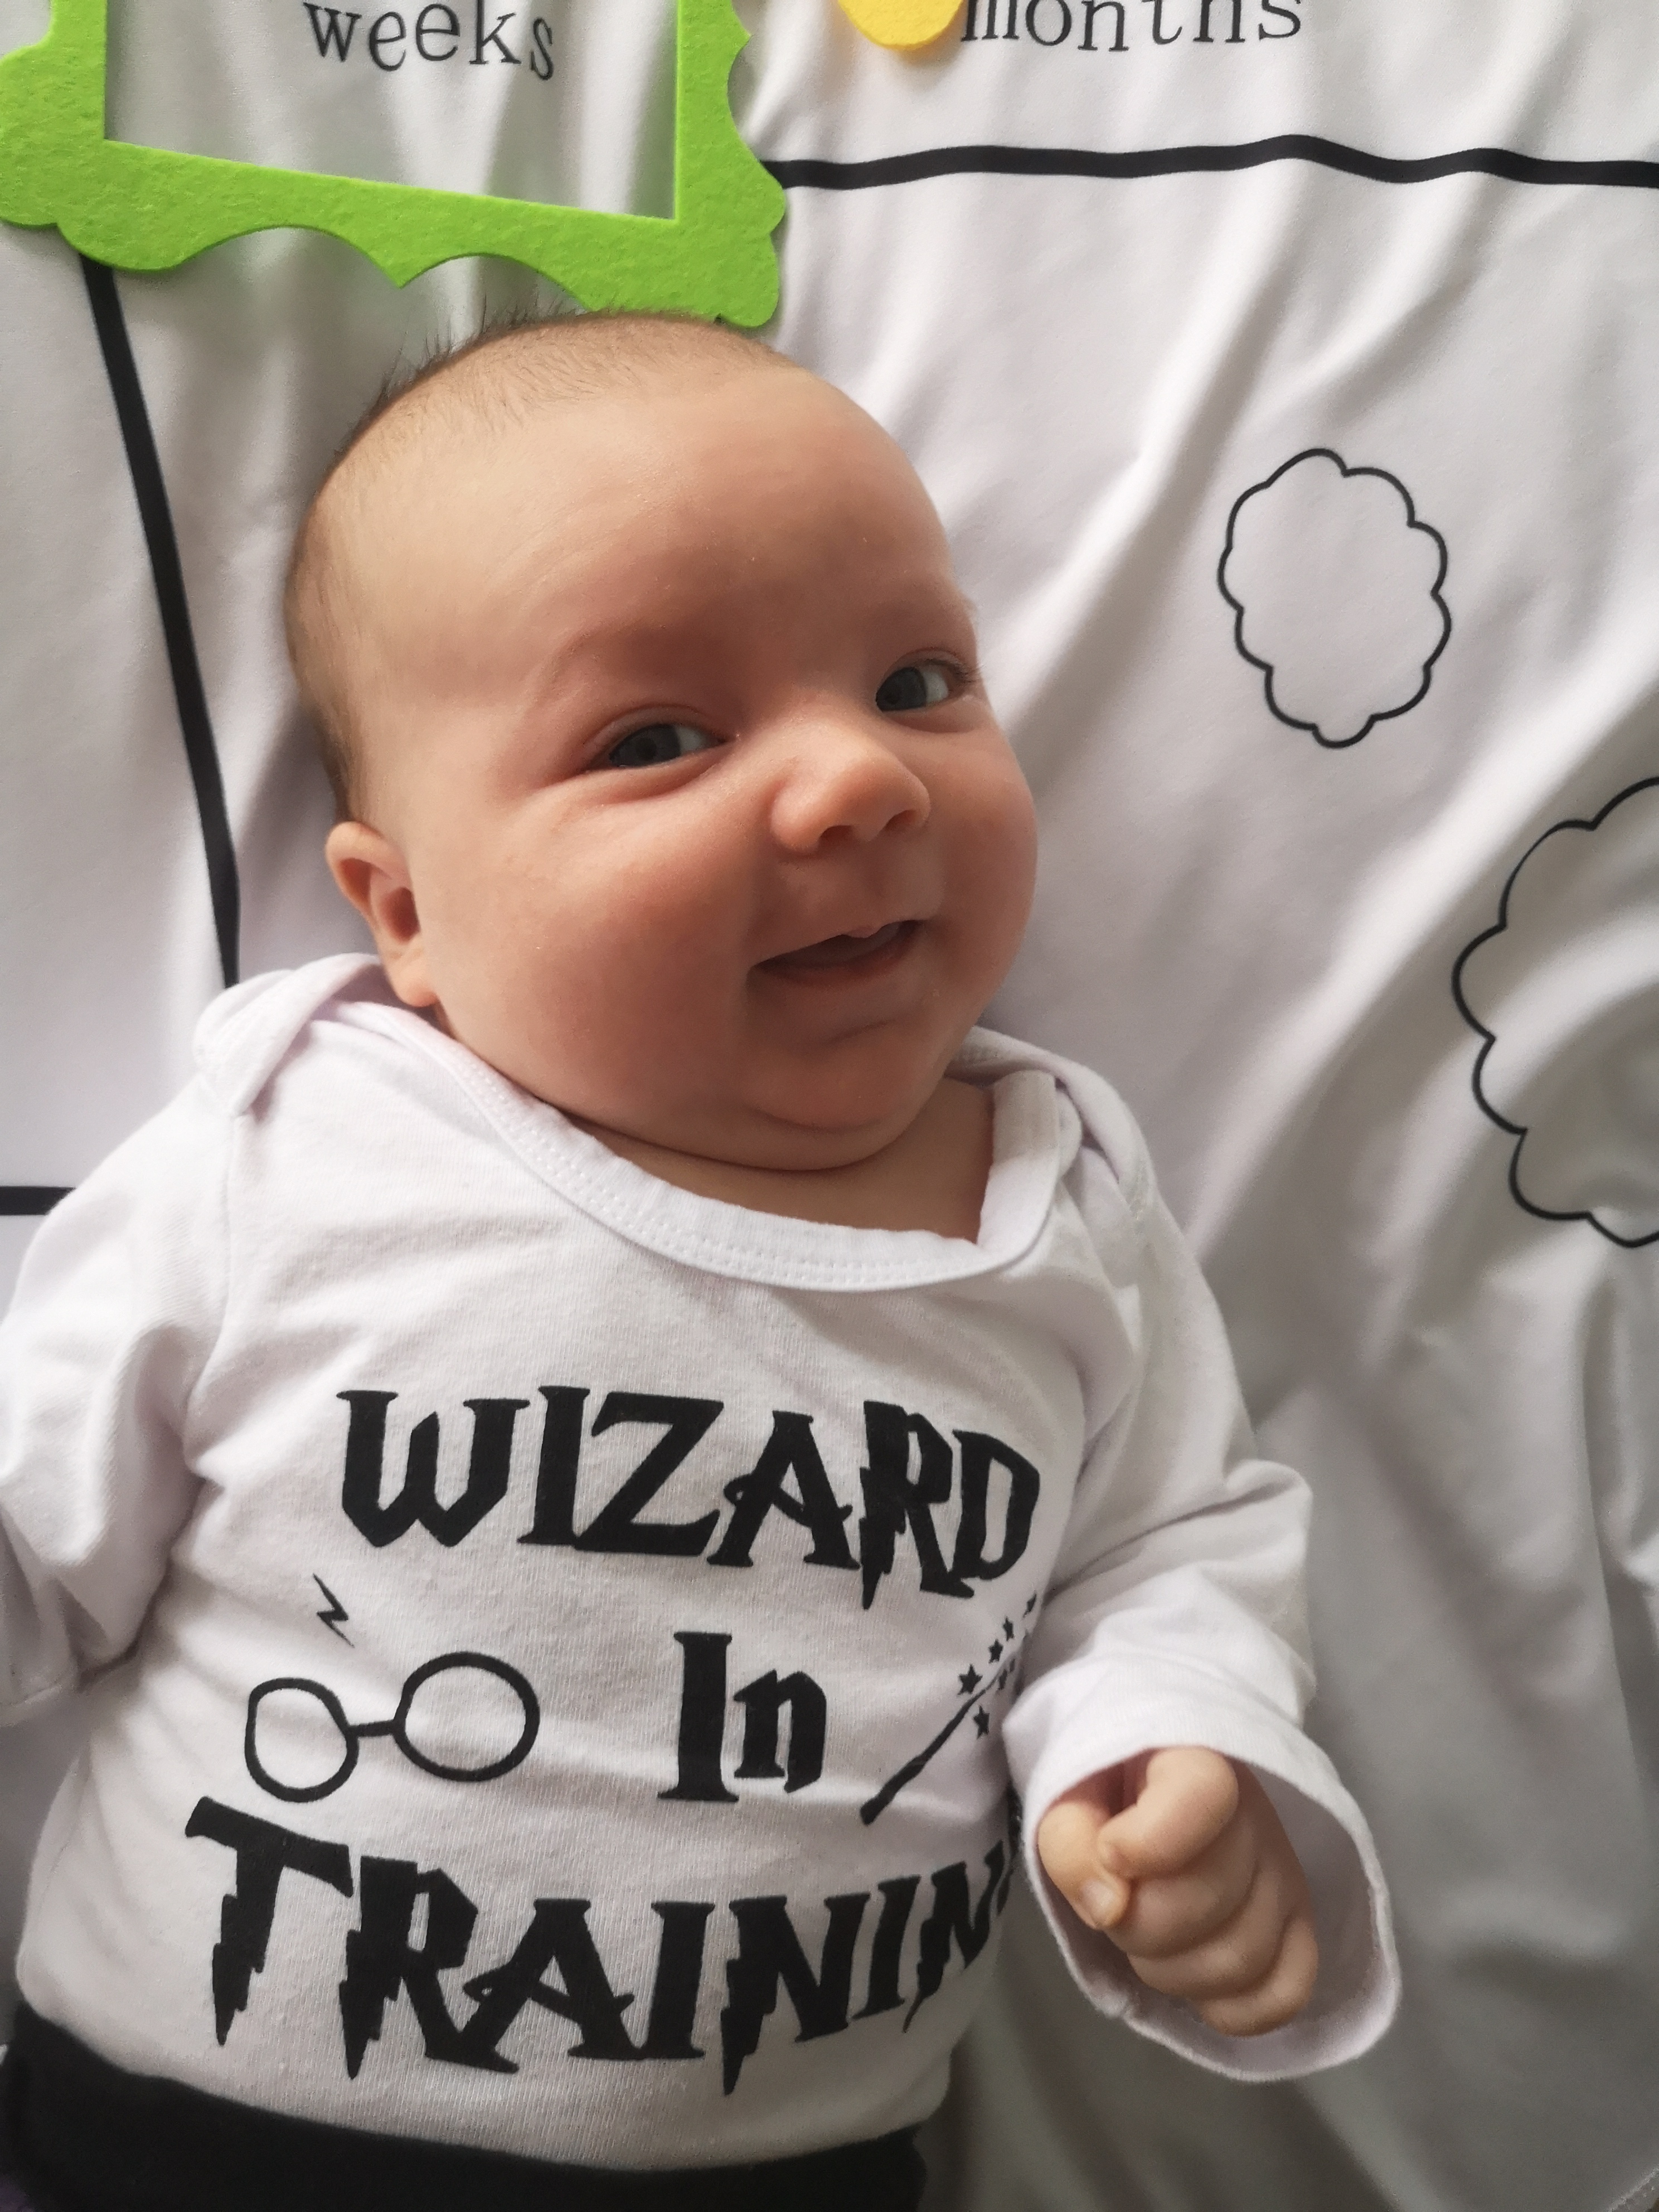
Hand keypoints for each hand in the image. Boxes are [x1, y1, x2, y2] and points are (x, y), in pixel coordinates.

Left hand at [1035, 1746, 1318, 2034]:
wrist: (1149, 1795)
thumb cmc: (1107, 1795)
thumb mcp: (1068, 1800)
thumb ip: (1071, 1842)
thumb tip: (1109, 1906)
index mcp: (1199, 1759)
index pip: (1203, 1795)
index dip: (1149, 1842)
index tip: (1112, 1853)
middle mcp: (1258, 1815)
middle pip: (1209, 1901)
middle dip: (1138, 1924)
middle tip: (1115, 1906)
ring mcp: (1287, 1874)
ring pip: (1242, 1960)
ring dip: (1171, 1971)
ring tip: (1145, 1939)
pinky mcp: (1299, 1927)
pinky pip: (1284, 1994)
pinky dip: (1228, 2008)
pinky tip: (1192, 1979)